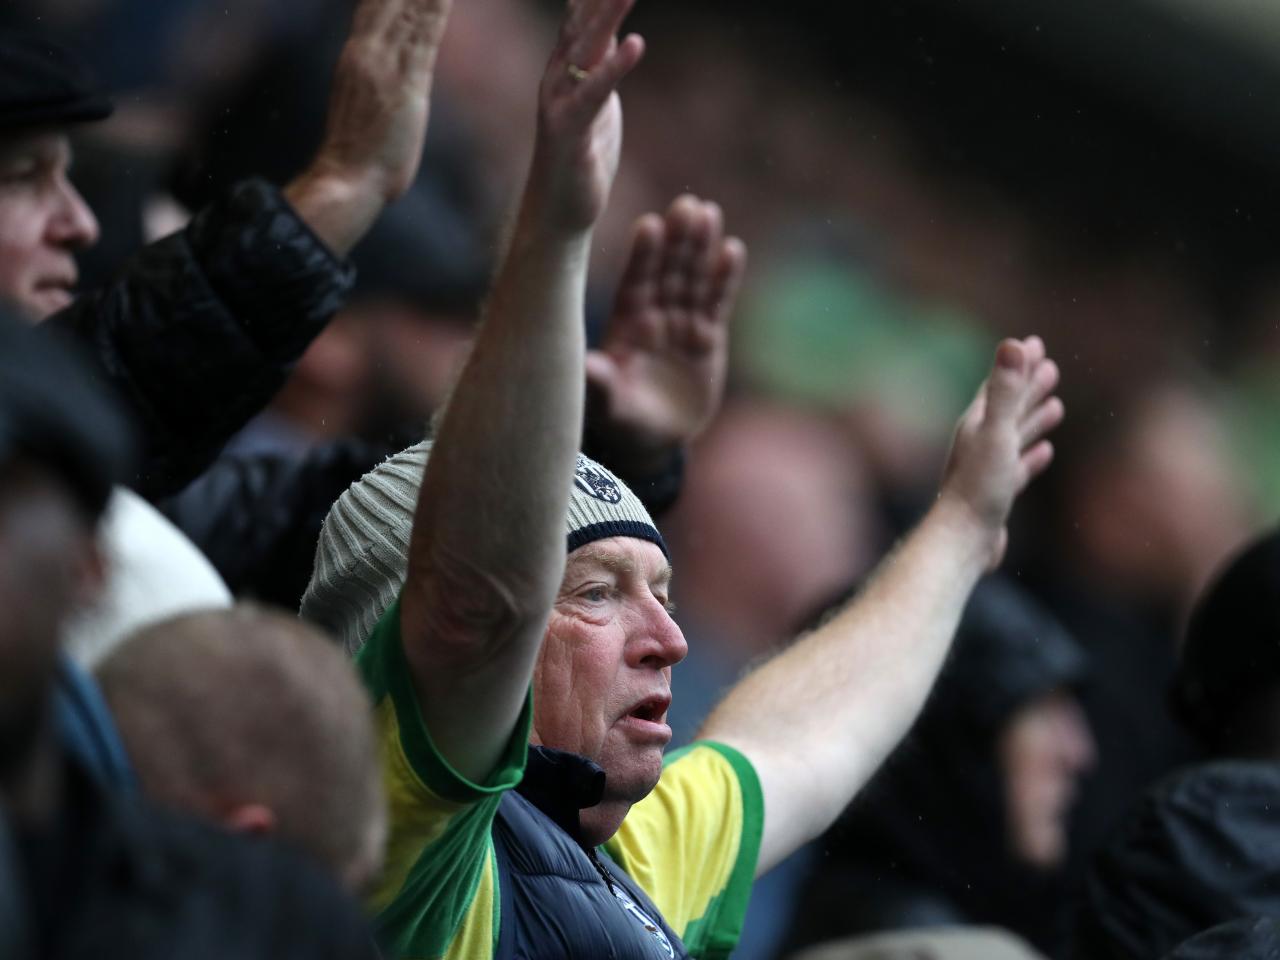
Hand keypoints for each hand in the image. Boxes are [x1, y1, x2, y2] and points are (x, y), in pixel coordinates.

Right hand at [315, 0, 449, 199]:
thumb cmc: (358, 153)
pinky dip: (436, 8)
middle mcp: (367, 51)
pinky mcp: (406, 83)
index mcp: (356, 55)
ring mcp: (386, 65)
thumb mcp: (365, 105)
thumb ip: (376, 81)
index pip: (376, 3)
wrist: (348, 179)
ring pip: (410, 7)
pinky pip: (425, 35)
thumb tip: (393, 77)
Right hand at [525, 0, 645, 233]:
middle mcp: (556, 77)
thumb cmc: (580, 157)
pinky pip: (593, 94)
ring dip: (608, 14)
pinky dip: (614, 69)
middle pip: (581, 19)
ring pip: (584, 49)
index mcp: (565, 67)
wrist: (559, 211)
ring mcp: (558, 102)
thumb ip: (602, 66)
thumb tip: (613, 33)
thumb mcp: (597, 102)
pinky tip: (636, 45)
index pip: (581, 12)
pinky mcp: (568, 131)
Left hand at [585, 196, 746, 469]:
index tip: (649, 224)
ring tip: (709, 214)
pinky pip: (716, 302)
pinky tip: (732, 250)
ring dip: (700, 248)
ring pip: (692, 278)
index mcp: (625, 325)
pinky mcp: (706, 335)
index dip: (642, 256)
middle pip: (667, 272)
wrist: (654, 439)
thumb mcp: (610, 408)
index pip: (635, 283)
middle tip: (687, 205)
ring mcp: (680, 322)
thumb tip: (588, 366)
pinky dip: (724, 278)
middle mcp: (652, 316)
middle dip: (677, 241)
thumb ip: (601, 385)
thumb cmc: (622, 421)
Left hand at [939, 336, 1062, 568]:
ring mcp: (987, 468)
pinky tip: (1045, 452)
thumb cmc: (978, 486)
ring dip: (1034, 419)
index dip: (1018, 364)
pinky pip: (1018, 467)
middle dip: (1029, 386)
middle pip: (1008, 407)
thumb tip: (1013, 344)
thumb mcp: (997, 431)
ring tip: (1056, 406)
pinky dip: (1032, 455)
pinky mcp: (997, 493)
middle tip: (1051, 367)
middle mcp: (979, 442)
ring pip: (1015, 435)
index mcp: (976, 424)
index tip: (1035, 343)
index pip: (999, 384)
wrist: (964, 538)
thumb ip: (1006, 389)